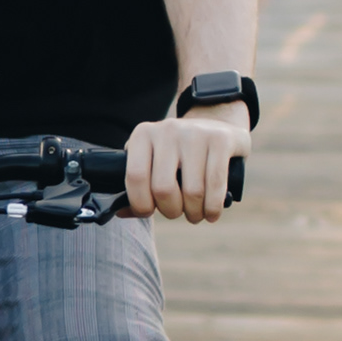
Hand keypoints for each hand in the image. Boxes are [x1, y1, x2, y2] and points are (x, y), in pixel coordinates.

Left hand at [127, 98, 251, 224]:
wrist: (217, 127)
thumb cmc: (180, 155)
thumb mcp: (155, 162)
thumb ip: (137, 186)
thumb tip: (120, 211)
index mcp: (144, 134)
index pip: (135, 177)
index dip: (141, 204)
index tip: (149, 211)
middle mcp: (168, 130)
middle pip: (163, 189)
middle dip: (171, 211)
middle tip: (177, 212)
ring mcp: (195, 133)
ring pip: (192, 192)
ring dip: (194, 213)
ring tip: (196, 213)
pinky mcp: (221, 139)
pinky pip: (215, 185)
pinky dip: (213, 208)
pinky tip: (212, 213)